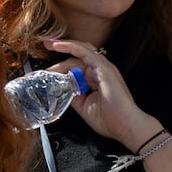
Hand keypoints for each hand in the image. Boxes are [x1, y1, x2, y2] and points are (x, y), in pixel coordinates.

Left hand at [44, 38, 160, 149]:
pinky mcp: (104, 69)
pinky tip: (59, 45)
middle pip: (77, 58)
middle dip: (60, 56)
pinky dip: (72, 47)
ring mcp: (104, 68)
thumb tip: (60, 89)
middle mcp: (101, 71)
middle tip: (45, 54)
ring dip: (64, 46)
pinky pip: (86, 53)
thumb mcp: (84, 107)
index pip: (77, 67)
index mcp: (97, 79)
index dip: (61, 68)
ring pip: (81, 51)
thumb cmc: (111, 120)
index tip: (47, 73)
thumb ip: (73, 95)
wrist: (127, 127)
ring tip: (50, 44)